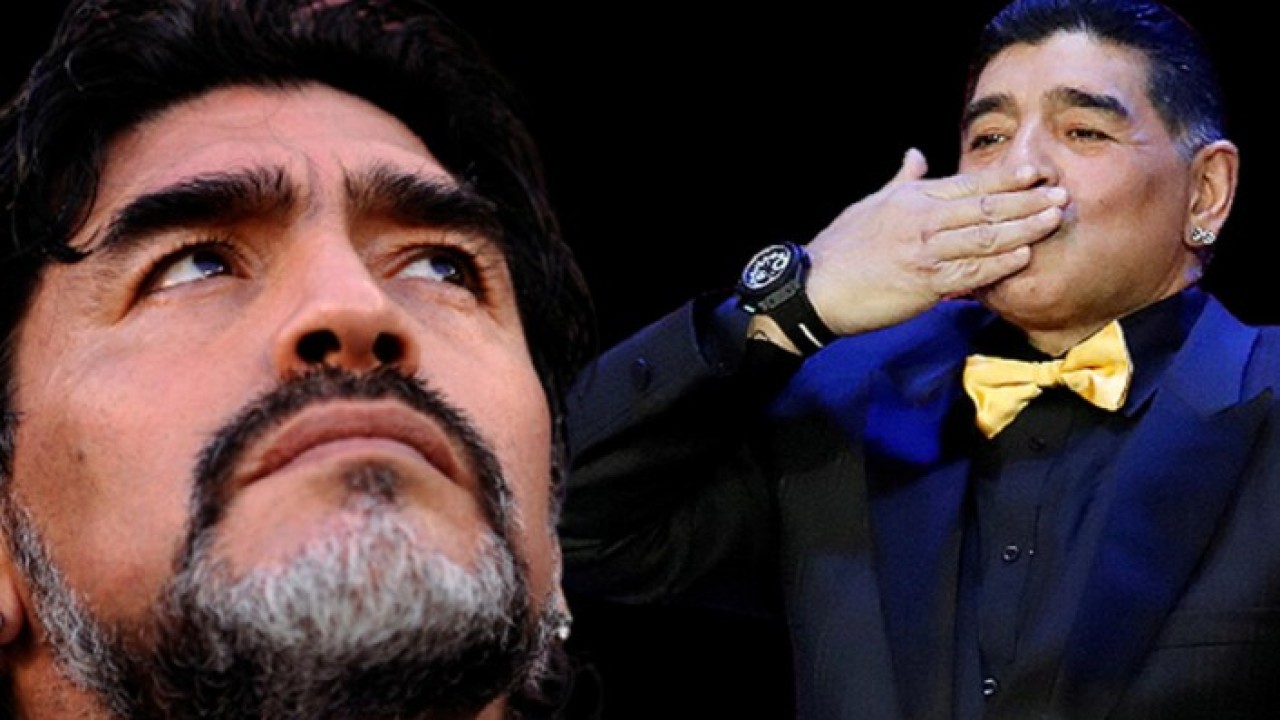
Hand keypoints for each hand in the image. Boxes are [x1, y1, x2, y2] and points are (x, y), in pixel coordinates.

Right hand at [804, 148, 1066, 335]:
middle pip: (987, 207)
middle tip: (1061, 194)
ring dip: (1024, 229)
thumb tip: (916, 154)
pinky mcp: (926, 284)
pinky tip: (1023, 257)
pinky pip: (972, 273)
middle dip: (1028, 201)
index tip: (1036, 171)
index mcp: (913, 199)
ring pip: (986, 237)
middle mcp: (924, 221)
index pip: (970, 183)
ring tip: (1054, 221)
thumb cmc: (842, 246)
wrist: (816, 287)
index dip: (1007, 177)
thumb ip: (903, 180)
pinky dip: (999, 264)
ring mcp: (927, 253)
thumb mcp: (871, 204)